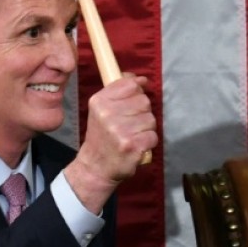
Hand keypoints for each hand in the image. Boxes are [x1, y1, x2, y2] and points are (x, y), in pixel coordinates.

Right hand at [63, 74, 157, 212]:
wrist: (95, 167)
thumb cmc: (101, 135)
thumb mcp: (101, 109)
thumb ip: (119, 91)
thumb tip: (141, 79)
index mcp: (99, 101)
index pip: (130, 85)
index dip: (138, 90)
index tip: (136, 97)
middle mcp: (108, 114)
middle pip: (144, 101)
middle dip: (142, 112)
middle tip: (130, 124)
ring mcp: (120, 131)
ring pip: (151, 119)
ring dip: (146, 128)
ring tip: (132, 135)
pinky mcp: (132, 146)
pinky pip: (153, 136)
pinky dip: (148, 142)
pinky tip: (136, 146)